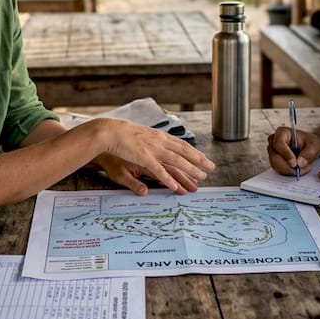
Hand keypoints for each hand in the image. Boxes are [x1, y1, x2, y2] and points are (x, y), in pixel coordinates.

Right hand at [93, 119, 213, 194]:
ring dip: (189, 170)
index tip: (204, 158)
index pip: (181, 145)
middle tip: (211, 168)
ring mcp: (153, 149)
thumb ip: (150, 149)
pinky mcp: (144, 158)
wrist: (107, 132)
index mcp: (158, 137)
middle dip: (199, 160)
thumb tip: (159, 150)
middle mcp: (159, 142)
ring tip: (200, 179)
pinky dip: (167, 178)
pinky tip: (175, 186)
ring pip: (176, 161)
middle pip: (183, 152)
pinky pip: (158, 170)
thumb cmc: (121, 137)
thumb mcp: (139, 142)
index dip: (193, 152)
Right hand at [266, 127, 319, 175]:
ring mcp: (273, 151)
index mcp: (282, 132)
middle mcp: (274, 141)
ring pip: (275, 164)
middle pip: (275, 156)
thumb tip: (300, 163)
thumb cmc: (311, 143)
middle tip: (300, 171)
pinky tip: (298, 170)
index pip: (279, 144)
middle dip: (287, 166)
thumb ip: (308, 154)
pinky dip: (288, 172)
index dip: (286, 154)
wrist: (310, 147)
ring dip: (289, 170)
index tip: (295, 164)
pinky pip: (278, 169)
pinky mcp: (274, 160)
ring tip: (303, 169)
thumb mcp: (314, 147)